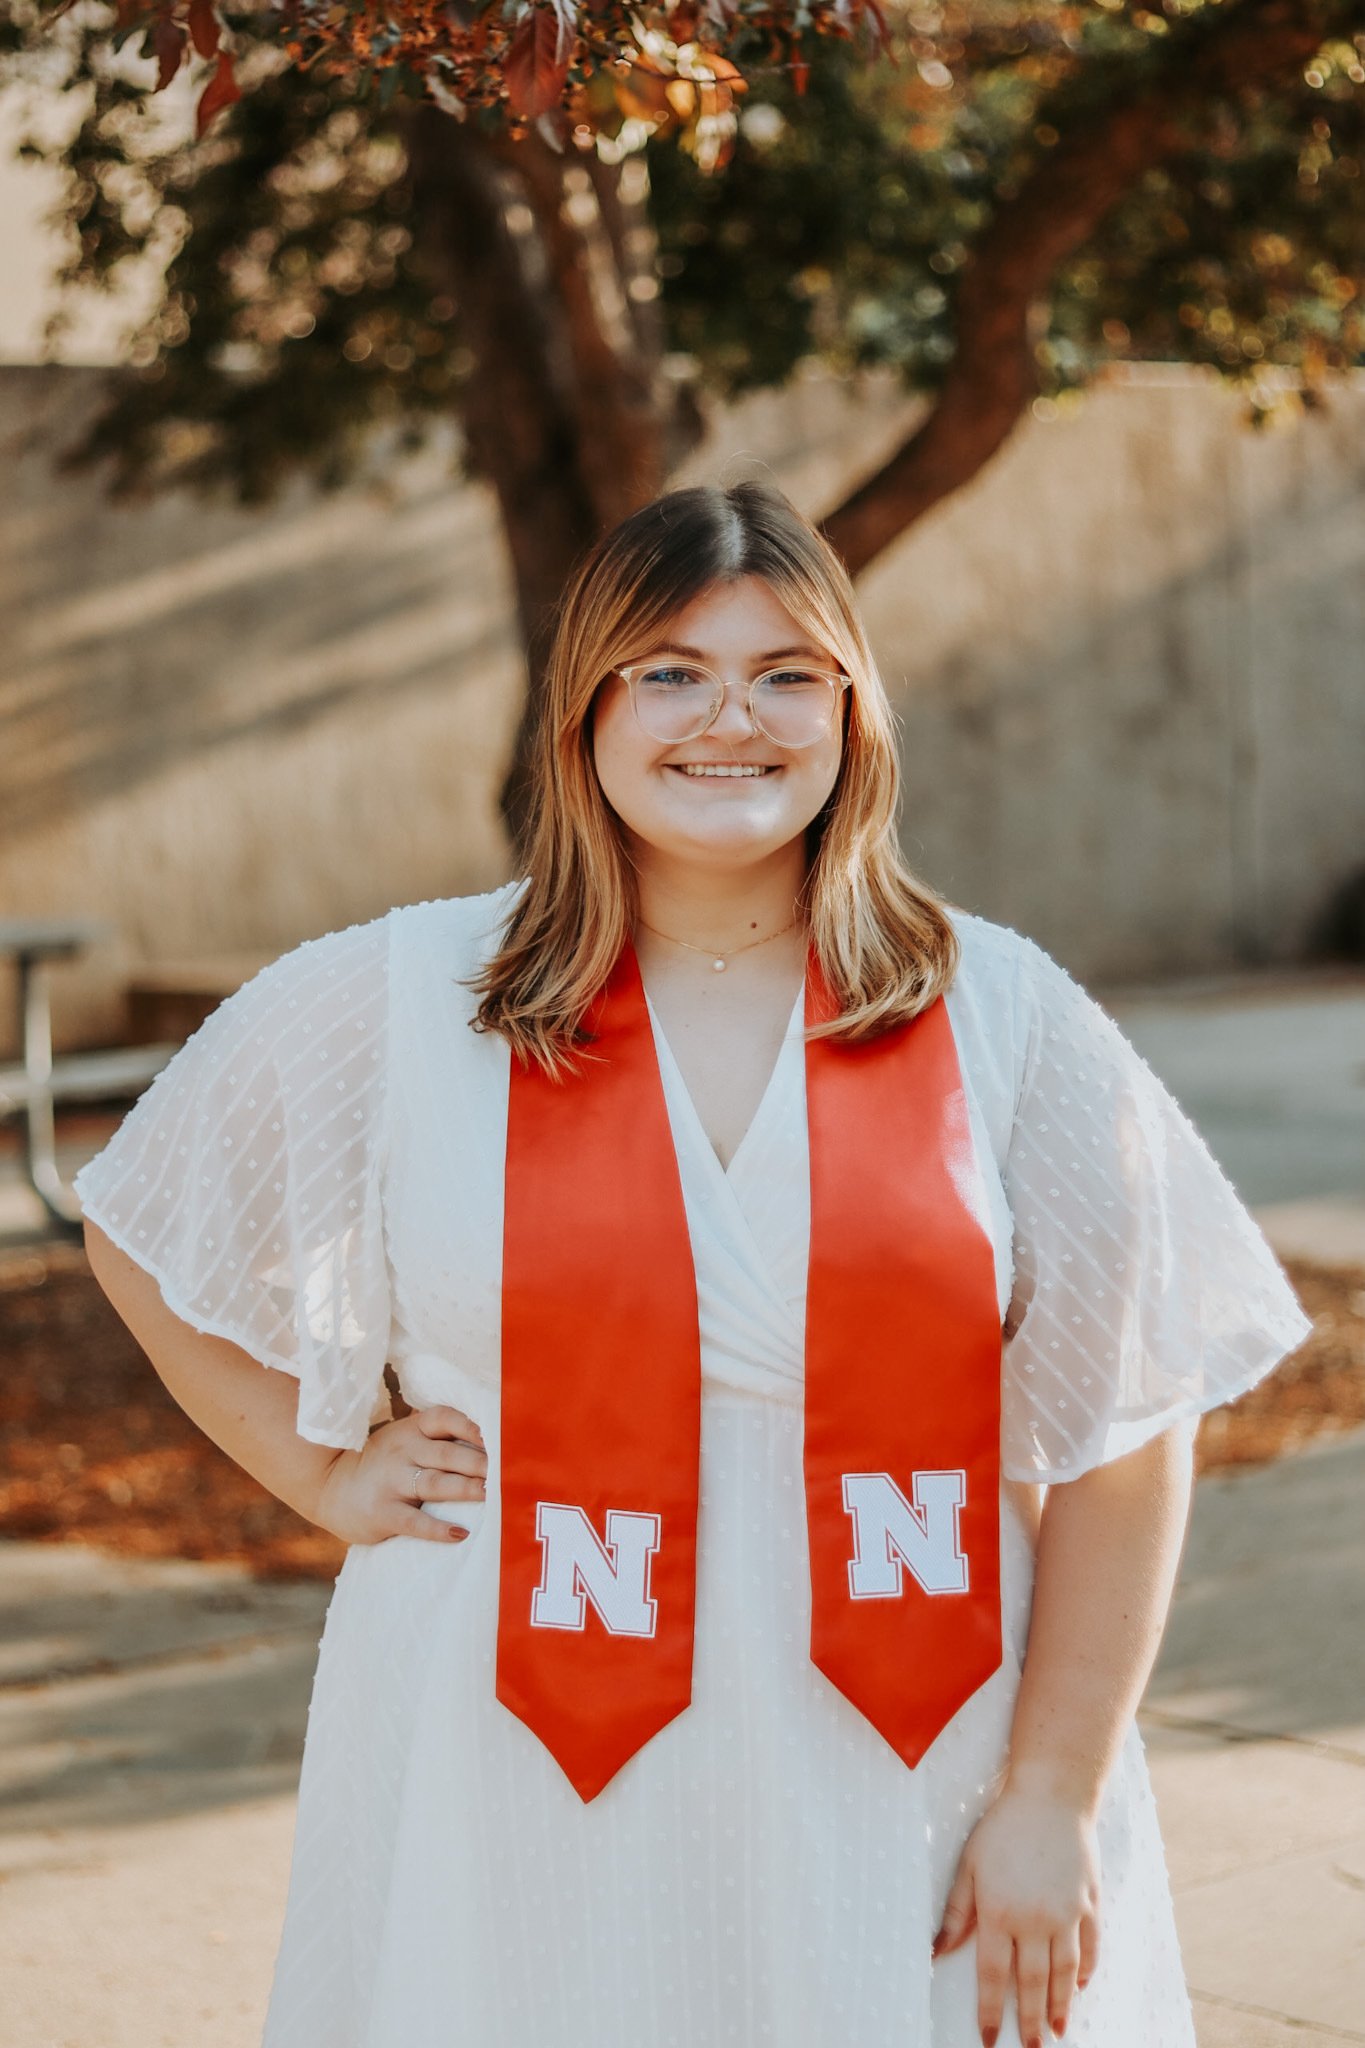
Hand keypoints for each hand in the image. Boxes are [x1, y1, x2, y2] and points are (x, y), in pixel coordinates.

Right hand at [314, 1404, 487, 1546]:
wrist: (327, 1486)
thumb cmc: (381, 1464)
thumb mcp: (404, 1441)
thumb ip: (439, 1440)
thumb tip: (493, 1444)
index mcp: (412, 1430)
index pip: (445, 1419)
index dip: (473, 1426)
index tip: (500, 1434)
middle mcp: (403, 1451)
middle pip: (449, 1454)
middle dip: (481, 1462)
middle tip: (509, 1471)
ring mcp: (391, 1482)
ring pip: (435, 1483)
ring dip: (466, 1489)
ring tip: (492, 1495)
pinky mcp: (383, 1513)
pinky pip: (413, 1521)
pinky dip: (437, 1529)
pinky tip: (459, 1534)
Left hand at [932, 1784, 1100, 2045]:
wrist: (1051, 1795)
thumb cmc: (1003, 1827)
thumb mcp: (970, 1865)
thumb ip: (957, 1912)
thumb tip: (937, 1951)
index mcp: (999, 1911)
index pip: (992, 1975)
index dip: (990, 2011)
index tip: (989, 2039)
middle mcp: (1035, 1919)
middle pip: (1031, 1983)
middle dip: (1028, 2020)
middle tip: (1031, 2047)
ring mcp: (1067, 1913)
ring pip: (1064, 1972)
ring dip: (1060, 2005)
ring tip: (1057, 2030)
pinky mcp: (1089, 1902)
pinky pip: (1090, 1946)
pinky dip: (1086, 1970)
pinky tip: (1081, 1986)